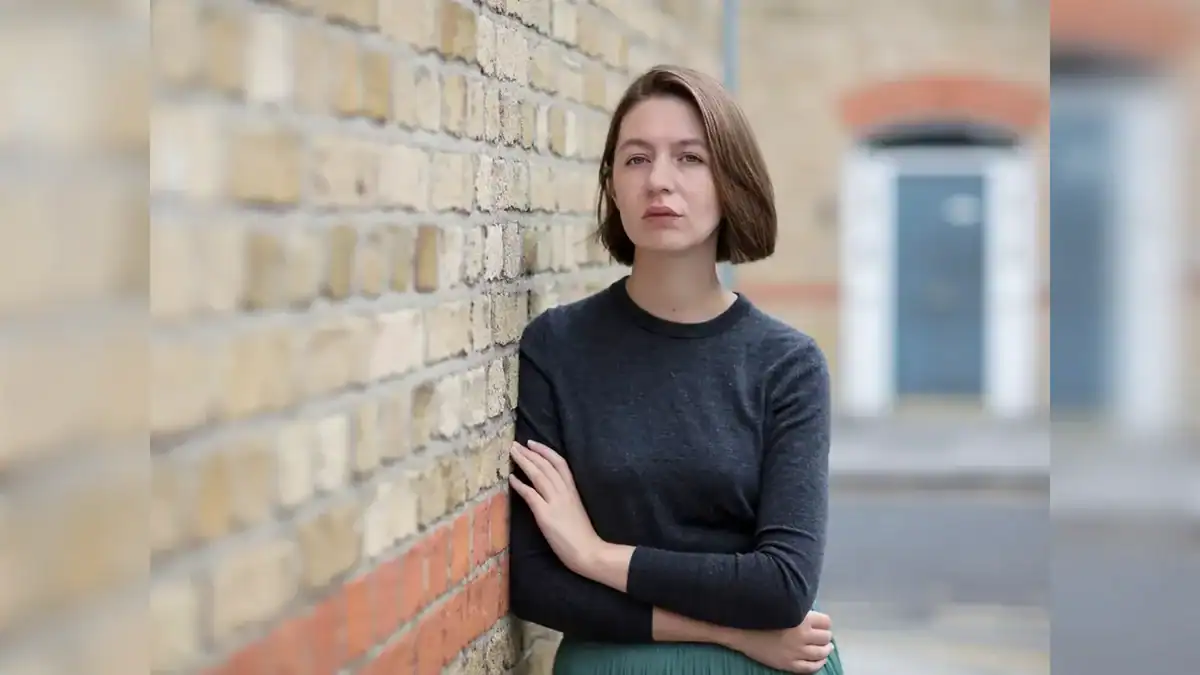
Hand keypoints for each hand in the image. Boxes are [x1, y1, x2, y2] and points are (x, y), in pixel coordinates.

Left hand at [509, 440, 603, 574]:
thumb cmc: (582, 535)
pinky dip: (520, 485)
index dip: (545, 451)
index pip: (560, 463)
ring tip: (512, 453)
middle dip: (530, 453)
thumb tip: (549, 491)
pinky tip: (511, 478)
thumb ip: (564, 497)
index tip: (533, 443)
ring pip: (538, 475)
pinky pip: (531, 495)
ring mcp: (555, 502)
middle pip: (546, 466)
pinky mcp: (546, 515)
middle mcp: (564, 492)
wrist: (588, 551)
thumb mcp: (575, 508)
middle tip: (515, 444)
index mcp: (573, 490)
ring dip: (524, 462)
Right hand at [723, 611, 833, 673]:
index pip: (826, 622)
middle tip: (822, 636)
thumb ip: (799, 610)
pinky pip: (812, 667)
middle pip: (826, 637)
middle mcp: (802, 636)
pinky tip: (820, 660)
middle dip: (825, 636)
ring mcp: (796, 652)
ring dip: (825, 649)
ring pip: (822, 653)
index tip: (821, 624)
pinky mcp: (790, 664)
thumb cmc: (762, 614)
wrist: (742, 630)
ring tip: (824, 648)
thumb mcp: (784, 607)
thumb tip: (814, 614)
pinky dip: (819, 663)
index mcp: (801, 619)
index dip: (824, 623)